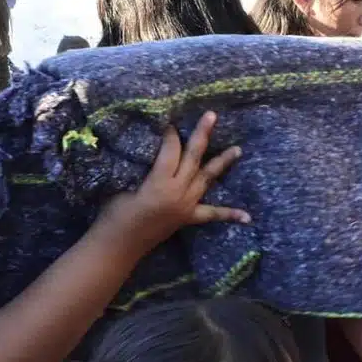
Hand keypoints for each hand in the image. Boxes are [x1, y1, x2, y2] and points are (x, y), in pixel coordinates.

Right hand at [98, 111, 248, 251]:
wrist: (118, 245)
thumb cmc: (114, 214)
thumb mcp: (124, 185)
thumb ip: (141, 170)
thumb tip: (151, 153)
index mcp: (159, 182)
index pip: (170, 150)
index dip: (170, 134)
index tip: (169, 121)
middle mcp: (178, 192)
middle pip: (193, 157)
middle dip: (202, 134)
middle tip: (212, 115)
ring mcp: (186, 206)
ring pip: (207, 179)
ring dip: (222, 163)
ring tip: (238, 150)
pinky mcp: (187, 218)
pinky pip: (211, 215)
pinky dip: (229, 214)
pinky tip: (247, 216)